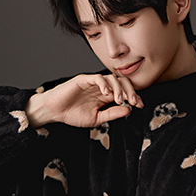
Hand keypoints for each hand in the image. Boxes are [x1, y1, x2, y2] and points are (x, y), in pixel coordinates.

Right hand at [25, 73, 142, 128]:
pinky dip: (104, 84)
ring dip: (118, 89)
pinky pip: (97, 78)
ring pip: (111, 79)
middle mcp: (101, 88)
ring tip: (119, 100)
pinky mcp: (83, 80)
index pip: (124, 92)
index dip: (134, 97)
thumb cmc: (73, 114)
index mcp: (106, 96)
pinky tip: (107, 94)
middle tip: (134, 101)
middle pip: (121, 83)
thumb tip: (129, 110)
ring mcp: (93, 83)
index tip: (140, 105)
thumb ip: (112, 114)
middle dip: (130, 91)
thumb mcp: (97, 118)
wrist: (55, 112)